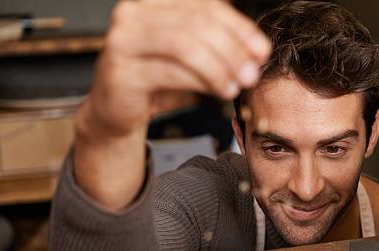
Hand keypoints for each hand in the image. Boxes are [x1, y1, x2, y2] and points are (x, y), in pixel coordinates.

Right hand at [78, 0, 270, 139]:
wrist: (116, 112)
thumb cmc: (156, 80)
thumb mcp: (190, 57)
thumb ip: (217, 45)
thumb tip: (257, 50)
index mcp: (153, 2)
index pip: (204, 5)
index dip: (238, 27)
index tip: (261, 50)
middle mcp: (133, 13)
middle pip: (195, 23)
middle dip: (232, 49)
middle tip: (252, 73)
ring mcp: (123, 39)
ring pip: (184, 45)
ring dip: (219, 67)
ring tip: (237, 85)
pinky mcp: (121, 70)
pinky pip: (171, 71)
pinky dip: (201, 82)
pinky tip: (219, 92)